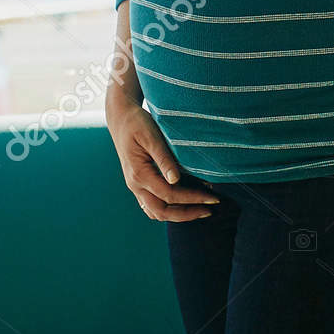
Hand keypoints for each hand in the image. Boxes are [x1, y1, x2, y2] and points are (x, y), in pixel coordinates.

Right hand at [106, 94, 217, 222]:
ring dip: (178, 215)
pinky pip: (152, 206)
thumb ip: (164, 159)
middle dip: (187, 214)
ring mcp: (135, 187)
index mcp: (139, 173)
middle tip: (210, 211)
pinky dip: (169, 210)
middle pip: (162, 212)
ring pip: (156, 213)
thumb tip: (175, 180)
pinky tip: (185, 205)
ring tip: (200, 210)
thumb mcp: (152, 136)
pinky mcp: (138, 185)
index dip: (193, 198)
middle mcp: (135, 185)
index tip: (213, 197)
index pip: (169, 194)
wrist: (120, 118)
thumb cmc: (137, 123)